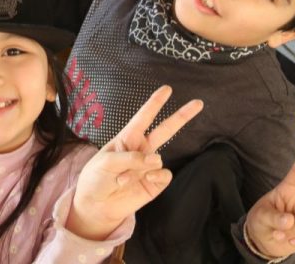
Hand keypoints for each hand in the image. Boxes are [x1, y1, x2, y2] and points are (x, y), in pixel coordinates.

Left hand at [66, 86, 202, 240]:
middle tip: (198, 103)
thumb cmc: (96, 179)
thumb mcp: (106, 162)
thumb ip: (131, 158)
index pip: (143, 117)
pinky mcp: (155, 182)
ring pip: (158, 158)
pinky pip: (165, 174)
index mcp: (126, 138)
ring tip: (122, 179)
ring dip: (141, 168)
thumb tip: (156, 160)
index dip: (155, 103)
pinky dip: (156, 175)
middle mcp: (141, 150)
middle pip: (165, 130)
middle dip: (181, 116)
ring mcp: (149, 166)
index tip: (167, 89)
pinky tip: (146, 179)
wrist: (97, 206)